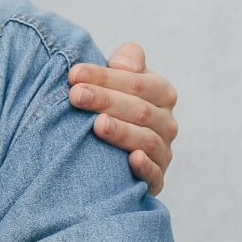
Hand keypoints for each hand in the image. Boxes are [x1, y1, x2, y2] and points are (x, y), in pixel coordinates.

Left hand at [69, 41, 177, 195]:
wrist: (114, 154)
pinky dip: (145, 167)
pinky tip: (132, 159)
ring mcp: (163, 152)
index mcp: (161, 93)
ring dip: (122, 132)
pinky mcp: (156, 179)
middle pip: (139, 110)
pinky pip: (155, 174)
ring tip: (97, 124)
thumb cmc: (112, 106)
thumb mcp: (120, 81)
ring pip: (146, 140)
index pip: (137, 82)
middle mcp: (167, 123)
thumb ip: (126, 64)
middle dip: (106, 100)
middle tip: (76, 95)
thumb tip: (123, 61)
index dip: (105, 77)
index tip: (74, 74)